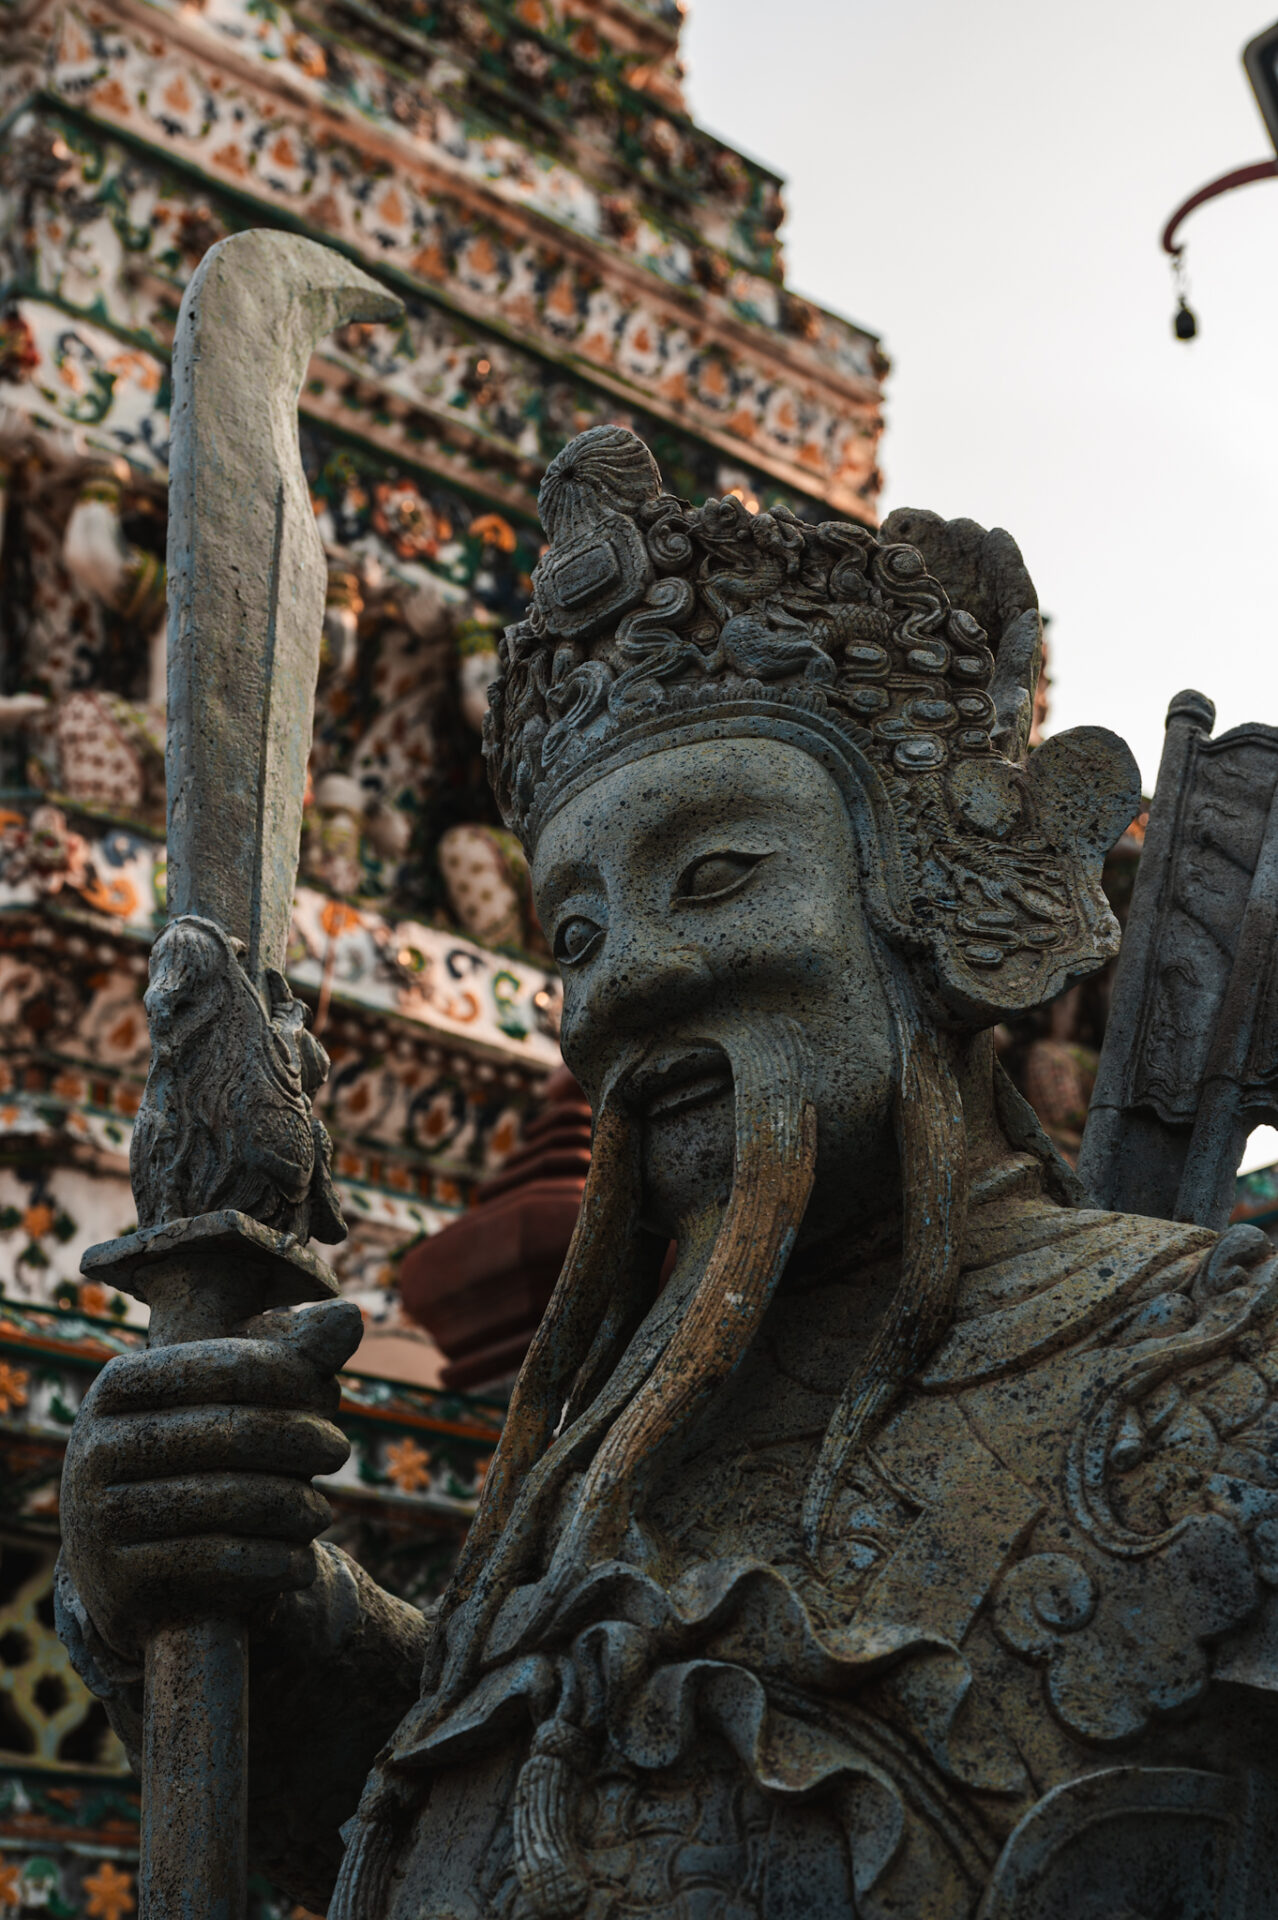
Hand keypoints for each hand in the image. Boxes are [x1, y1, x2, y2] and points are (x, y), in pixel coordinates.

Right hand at [60, 1298, 362, 1657]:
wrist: (132, 1573)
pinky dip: (274, 1561)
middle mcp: (95, 1448)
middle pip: (232, 1432)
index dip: (292, 1378)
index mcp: (118, 1387)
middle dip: (302, 1440)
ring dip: (295, 1506)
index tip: (328, 1396)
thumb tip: (352, 1314)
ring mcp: (97, 1518)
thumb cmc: (196, 1463)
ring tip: (320, 1511)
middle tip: (339, 1450)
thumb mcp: (228, 1405)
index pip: (227, 1366)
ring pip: (229, 1500)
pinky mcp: (119, 1583)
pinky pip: (220, 1563)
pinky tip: (301, 1561)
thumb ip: (291, 1359)